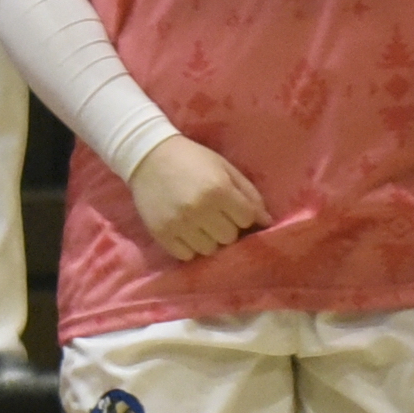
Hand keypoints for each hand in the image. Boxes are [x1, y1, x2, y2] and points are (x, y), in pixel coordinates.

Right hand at [129, 134, 266, 261]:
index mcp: (219, 190)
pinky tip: (186, 232)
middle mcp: (200, 209)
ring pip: (209, 249)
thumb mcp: (225, 168)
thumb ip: (249, 194)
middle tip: (215, 216)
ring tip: (200, 225)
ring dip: (209, 239)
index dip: (243, 214)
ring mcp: (179, 224)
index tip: (232, 208)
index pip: (247, 219)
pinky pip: (186, 255)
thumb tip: (266, 222)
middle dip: (226, 227)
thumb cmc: (192, 159)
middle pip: (229, 237)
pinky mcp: (161, 233)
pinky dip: (190, 247)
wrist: (147, 156)